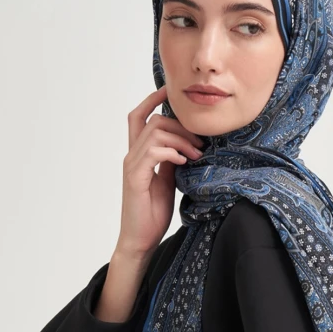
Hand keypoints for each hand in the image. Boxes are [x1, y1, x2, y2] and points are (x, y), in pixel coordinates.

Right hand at [117, 85, 204, 260]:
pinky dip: (172, 152)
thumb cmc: (152, 213)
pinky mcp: (135, 178)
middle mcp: (132, 156)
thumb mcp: (168, 180)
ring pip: (155, 133)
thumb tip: (186, 144)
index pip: (139, 117)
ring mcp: (132, 165)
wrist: (140, 239)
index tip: (171, 92)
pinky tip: (184, 162)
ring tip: (196, 155)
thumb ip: (172, 160)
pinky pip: (154, 152)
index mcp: (138, 155)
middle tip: (201, 144)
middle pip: (154, 121)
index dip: (153, 100)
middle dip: (181, 127)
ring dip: (181, 140)